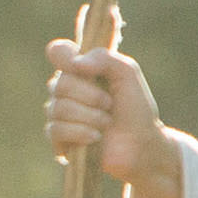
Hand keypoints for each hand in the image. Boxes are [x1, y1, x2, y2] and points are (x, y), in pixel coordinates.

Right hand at [42, 35, 182, 197]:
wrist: (142, 145)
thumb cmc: (136, 109)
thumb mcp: (128, 74)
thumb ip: (105, 58)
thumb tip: (75, 63)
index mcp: (80, 70)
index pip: (57, 52)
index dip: (63, 56)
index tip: (79, 66)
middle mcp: (65, 90)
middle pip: (59, 83)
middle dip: (89, 95)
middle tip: (109, 104)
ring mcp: (59, 114)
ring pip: (57, 108)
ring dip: (89, 116)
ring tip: (106, 123)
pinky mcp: (58, 139)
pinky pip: (55, 130)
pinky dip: (79, 132)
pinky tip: (95, 137)